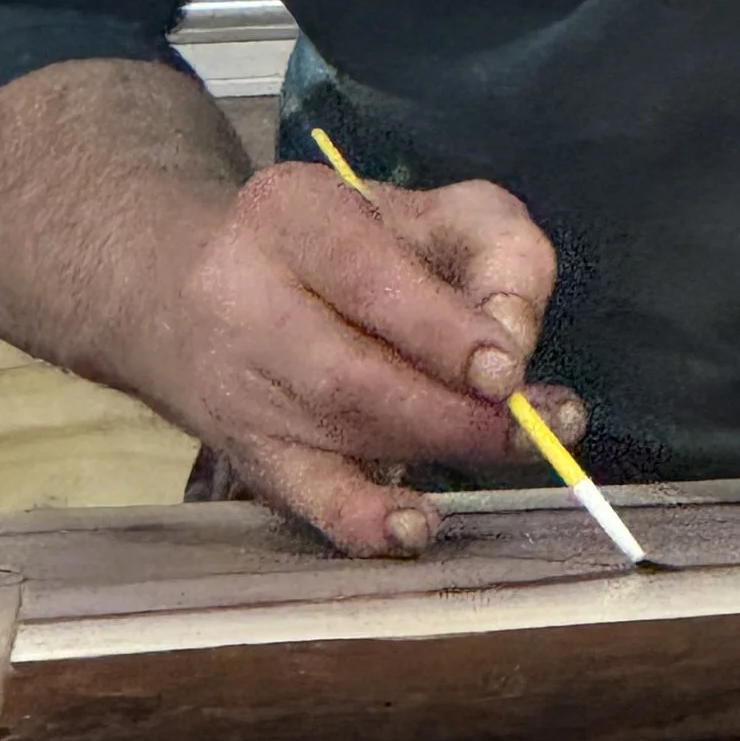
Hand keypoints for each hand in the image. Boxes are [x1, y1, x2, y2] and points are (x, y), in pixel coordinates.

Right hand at [146, 161, 575, 555]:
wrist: (206, 294)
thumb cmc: (347, 250)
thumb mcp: (428, 211)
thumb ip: (497, 250)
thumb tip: (514, 340)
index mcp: (292, 213)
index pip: (364, 272)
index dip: (440, 330)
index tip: (506, 370)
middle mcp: (247, 297)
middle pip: (350, 369)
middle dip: (454, 408)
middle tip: (534, 425)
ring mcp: (240, 384)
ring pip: (341, 429)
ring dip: (439, 447)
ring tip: (518, 449)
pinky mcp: (250, 452)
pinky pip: (303, 495)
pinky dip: (363, 519)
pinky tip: (414, 529)